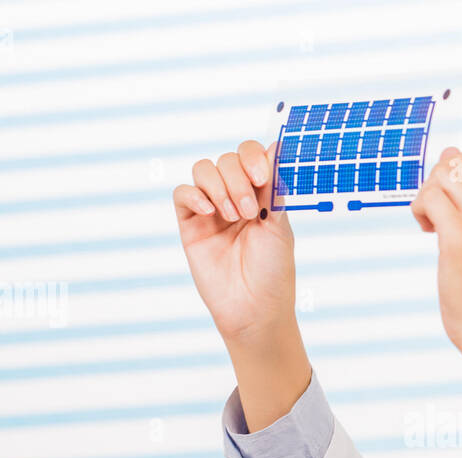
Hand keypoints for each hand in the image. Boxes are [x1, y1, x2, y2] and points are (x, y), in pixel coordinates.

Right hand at [173, 140, 295, 344]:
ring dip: (219, 186)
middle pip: (227, 160)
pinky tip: (210, 212)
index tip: (262, 177)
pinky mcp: (190, 225)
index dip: (253, 157)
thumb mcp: (279, 225)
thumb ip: (274, 187)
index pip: (251, 156)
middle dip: (237, 179)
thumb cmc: (273, 272)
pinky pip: (182, 194)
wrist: (255, 309)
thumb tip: (277, 144)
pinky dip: (194, 195)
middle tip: (247, 211)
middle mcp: (236, 197)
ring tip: (231, 215)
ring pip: (203, 170)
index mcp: (261, 195)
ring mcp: (211, 210)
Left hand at [411, 147, 461, 354]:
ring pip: (440, 176)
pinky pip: (429, 199)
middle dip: (435, 185)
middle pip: (454, 163)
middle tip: (437, 218)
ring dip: (426, 197)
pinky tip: (428, 233)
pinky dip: (419, 211)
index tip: (452, 208)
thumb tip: (449, 151)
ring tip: (433, 227)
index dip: (452, 177)